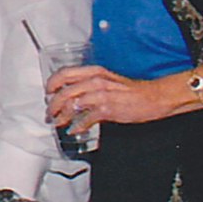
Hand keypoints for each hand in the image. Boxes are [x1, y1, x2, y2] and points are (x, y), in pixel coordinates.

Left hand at [46, 64, 174, 126]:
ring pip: (71, 104)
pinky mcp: (108, 109)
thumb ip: (89, 85)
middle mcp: (96, 81)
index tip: (47, 93)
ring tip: (58, 123)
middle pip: (64, 91)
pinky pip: (85, 118)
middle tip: (49, 114)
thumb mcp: (107, 80)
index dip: (52, 84)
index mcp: (94, 72)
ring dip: (61, 116)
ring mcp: (101, 95)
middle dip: (52, 105)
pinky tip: (74, 130)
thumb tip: (72, 95)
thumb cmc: (131, 91)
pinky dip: (77, 126)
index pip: (65, 73)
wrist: (154, 97)